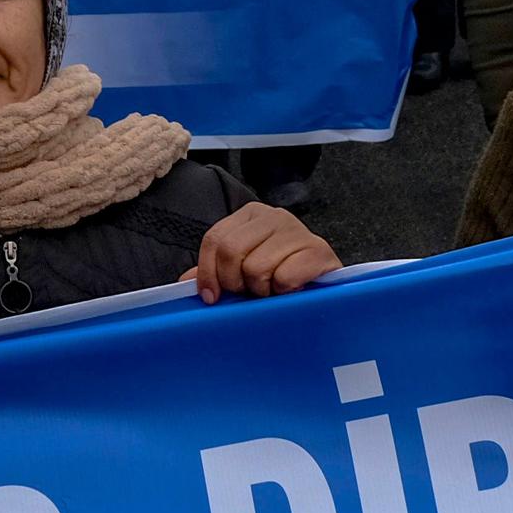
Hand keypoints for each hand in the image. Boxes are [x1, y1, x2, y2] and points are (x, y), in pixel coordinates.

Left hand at [194, 202, 339, 299]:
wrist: (327, 284)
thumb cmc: (282, 274)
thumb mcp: (244, 268)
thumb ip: (214, 271)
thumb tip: (185, 283)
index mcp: (251, 215)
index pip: (214, 240)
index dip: (208, 273)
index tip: (212, 297)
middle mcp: (274, 216)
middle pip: (231, 252)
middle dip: (235, 282)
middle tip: (250, 292)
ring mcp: (298, 230)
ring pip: (257, 268)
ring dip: (263, 289)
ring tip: (275, 289)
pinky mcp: (318, 251)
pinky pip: (284, 278)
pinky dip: (284, 291)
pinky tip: (293, 289)